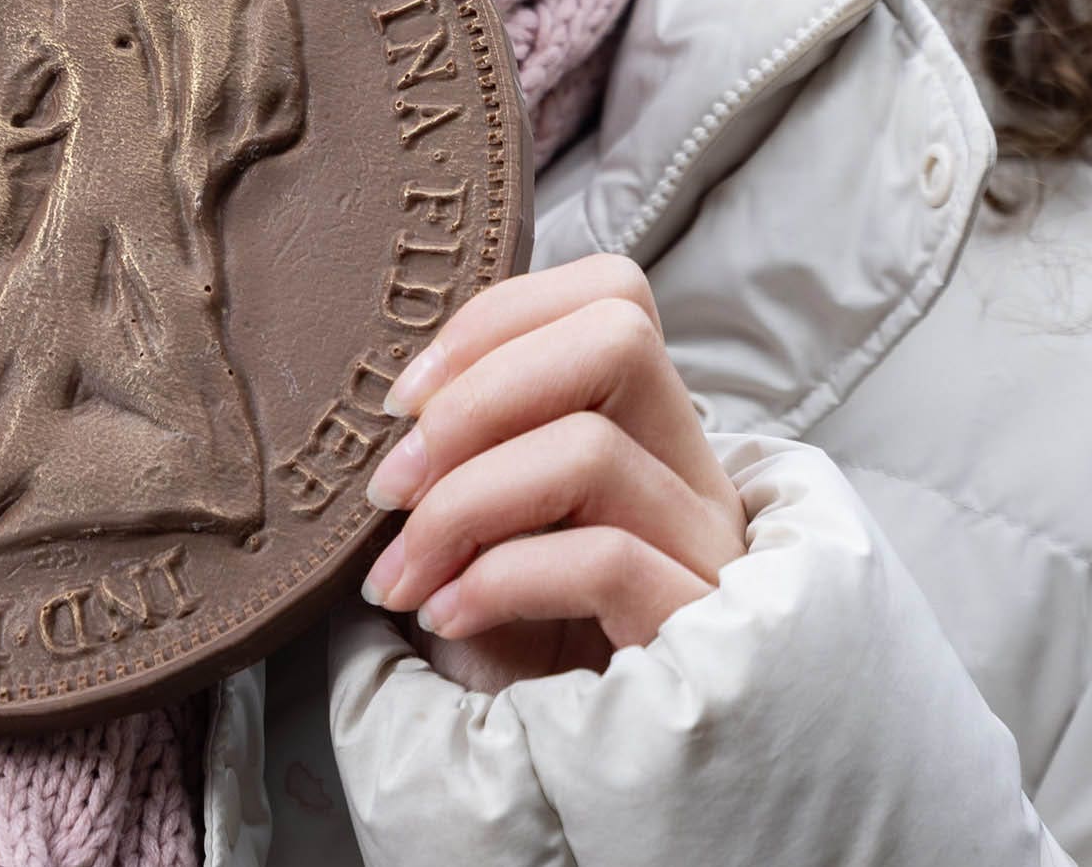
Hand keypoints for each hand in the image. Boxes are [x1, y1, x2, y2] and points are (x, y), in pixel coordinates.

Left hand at [355, 253, 746, 690]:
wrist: (579, 795)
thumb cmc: (525, 658)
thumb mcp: (492, 540)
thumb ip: (470, 459)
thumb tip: (385, 408)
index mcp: (650, 435)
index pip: (611, 295)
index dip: (495, 319)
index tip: (402, 400)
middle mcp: (694, 476)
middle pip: (618, 334)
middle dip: (477, 391)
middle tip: (390, 480)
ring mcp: (706, 552)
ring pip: (589, 449)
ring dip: (460, 503)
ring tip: (398, 574)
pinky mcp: (696, 630)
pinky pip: (600, 559)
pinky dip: (496, 578)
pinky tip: (446, 618)